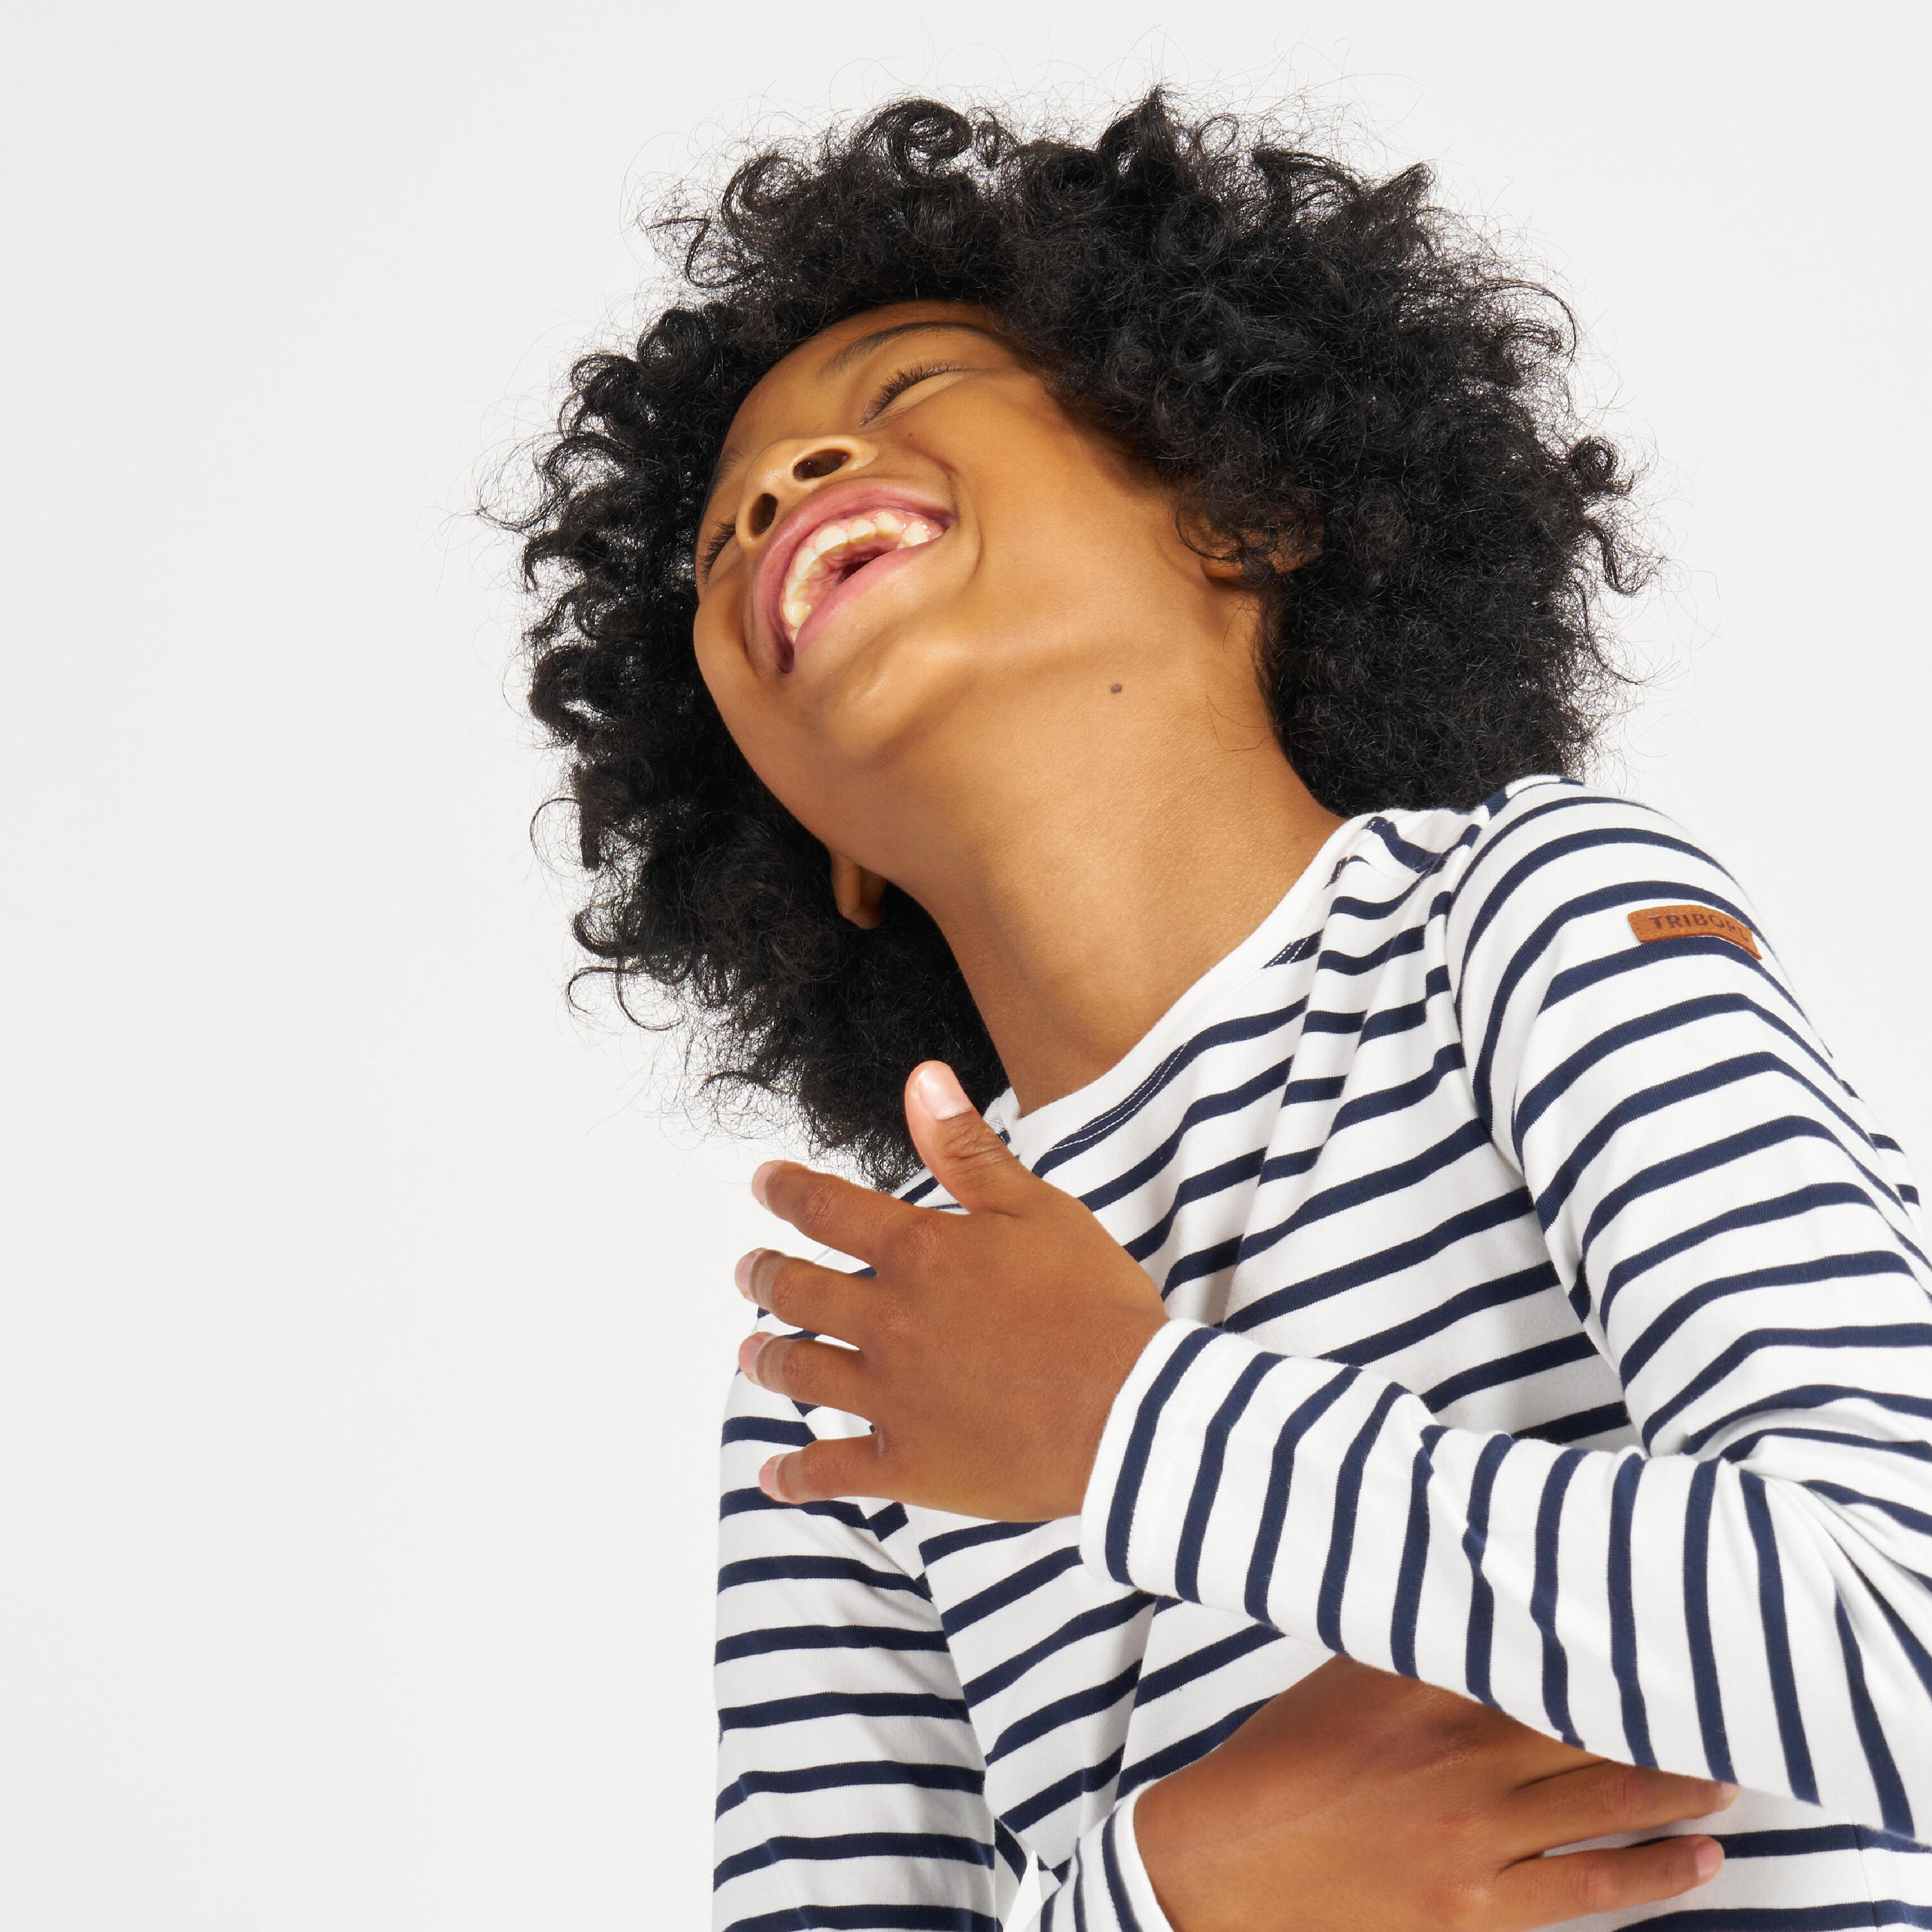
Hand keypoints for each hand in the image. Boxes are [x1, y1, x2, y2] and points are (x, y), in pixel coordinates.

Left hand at [733, 1060, 1168, 1519]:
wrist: (1131, 1411)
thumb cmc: (1095, 1305)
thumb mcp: (1036, 1208)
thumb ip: (967, 1150)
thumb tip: (920, 1079)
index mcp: (921, 1253)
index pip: (829, 1210)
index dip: (788, 1192)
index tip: (764, 1184)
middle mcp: (891, 1320)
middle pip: (801, 1293)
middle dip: (767, 1277)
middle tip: (749, 1273)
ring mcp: (893, 1397)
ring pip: (803, 1373)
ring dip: (768, 1359)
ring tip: (750, 1353)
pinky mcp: (909, 1463)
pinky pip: (832, 1471)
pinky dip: (795, 1475)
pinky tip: (775, 1475)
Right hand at [1133, 1657, 1733, 1931]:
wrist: (1231, 1864)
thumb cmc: (1284, 1762)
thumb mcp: (1347, 1674)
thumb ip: (1421, 1641)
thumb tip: (1483, 1598)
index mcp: (1428, 1687)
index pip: (1544, 1651)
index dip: (1612, 1642)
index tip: (1664, 1624)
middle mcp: (1464, 1757)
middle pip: (1594, 1726)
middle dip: (1666, 1713)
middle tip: (1721, 1697)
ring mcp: (1476, 1836)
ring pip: (1609, 1803)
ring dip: (1680, 1787)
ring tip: (1729, 1771)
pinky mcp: (1478, 1907)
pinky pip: (1588, 1886)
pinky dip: (1653, 1872)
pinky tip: (1699, 1857)